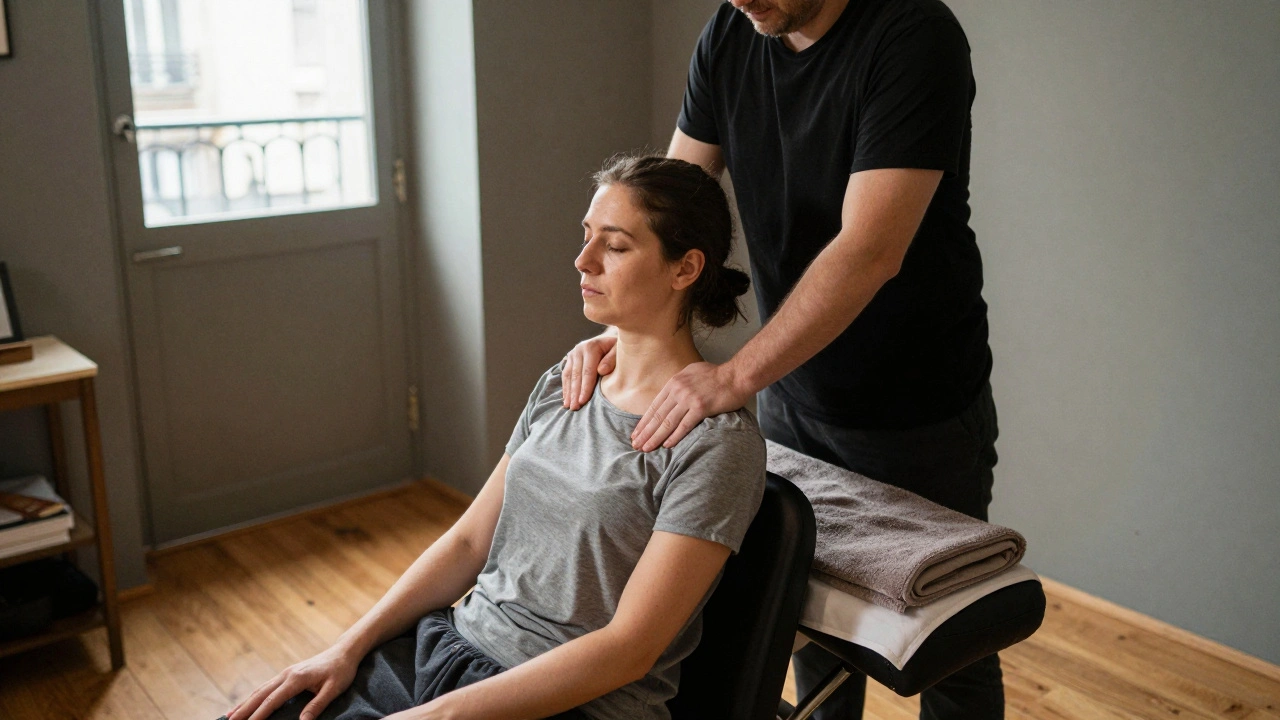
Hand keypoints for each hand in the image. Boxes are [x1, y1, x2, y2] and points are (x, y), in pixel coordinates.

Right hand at [225, 644, 360, 719]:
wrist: (343, 652)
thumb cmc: (341, 671)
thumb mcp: (333, 689)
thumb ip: (317, 705)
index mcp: (297, 678)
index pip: (273, 700)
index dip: (259, 714)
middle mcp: (287, 674)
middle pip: (260, 694)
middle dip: (244, 710)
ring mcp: (285, 673)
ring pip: (260, 690)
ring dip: (245, 703)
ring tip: (230, 716)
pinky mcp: (287, 674)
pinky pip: (266, 687)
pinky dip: (254, 697)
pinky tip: (248, 703)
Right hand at [562, 333, 618, 409]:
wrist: (612, 338)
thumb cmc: (618, 347)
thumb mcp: (619, 350)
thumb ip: (612, 359)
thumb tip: (601, 371)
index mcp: (591, 347)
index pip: (587, 372)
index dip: (585, 388)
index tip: (583, 401)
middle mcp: (579, 349)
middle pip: (576, 375)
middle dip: (575, 393)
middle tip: (574, 408)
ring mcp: (573, 353)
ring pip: (569, 376)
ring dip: (568, 392)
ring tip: (569, 406)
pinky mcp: (570, 359)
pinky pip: (566, 375)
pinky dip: (566, 387)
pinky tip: (566, 399)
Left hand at [631, 362, 751, 451]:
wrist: (737, 375)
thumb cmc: (717, 375)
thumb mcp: (691, 373)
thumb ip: (679, 384)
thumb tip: (670, 395)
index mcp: (674, 382)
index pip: (654, 406)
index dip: (644, 421)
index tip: (636, 433)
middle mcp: (678, 390)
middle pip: (658, 416)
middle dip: (645, 432)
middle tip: (636, 445)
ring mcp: (689, 399)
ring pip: (667, 422)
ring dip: (655, 437)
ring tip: (646, 448)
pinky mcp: (701, 408)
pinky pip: (684, 425)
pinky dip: (674, 436)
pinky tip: (666, 445)